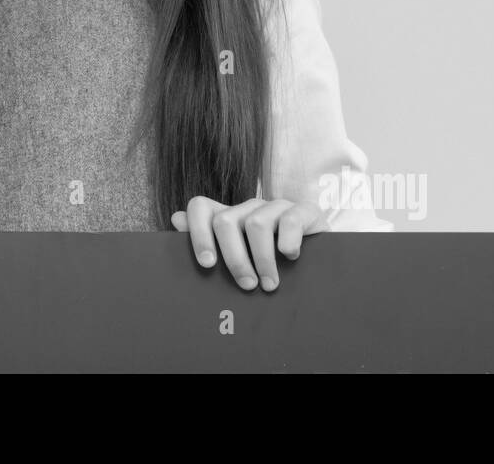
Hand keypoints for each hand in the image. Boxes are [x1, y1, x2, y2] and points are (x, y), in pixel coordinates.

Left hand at [171, 196, 321, 291]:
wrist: (318, 263)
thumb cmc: (271, 265)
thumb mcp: (239, 259)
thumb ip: (209, 243)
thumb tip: (176, 220)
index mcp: (229, 217)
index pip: (200, 207)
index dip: (197, 233)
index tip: (207, 264)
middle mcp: (249, 208)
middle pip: (225, 221)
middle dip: (234, 258)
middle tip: (246, 286)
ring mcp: (275, 207)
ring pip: (255, 223)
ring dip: (262, 259)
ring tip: (269, 285)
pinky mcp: (303, 211)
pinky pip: (289, 219)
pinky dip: (288, 241)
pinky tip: (291, 257)